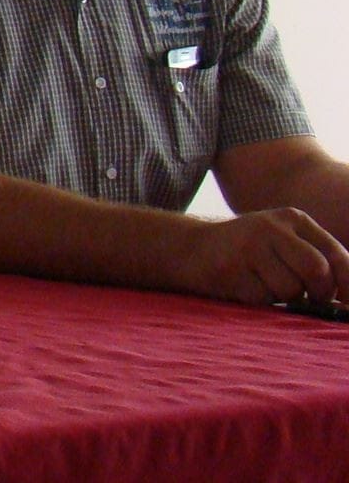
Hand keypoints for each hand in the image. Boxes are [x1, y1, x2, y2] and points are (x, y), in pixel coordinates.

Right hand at [183, 208, 348, 304]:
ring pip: (291, 289)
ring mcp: (248, 247)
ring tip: (265, 285)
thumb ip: (315, 258)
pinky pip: (263, 299)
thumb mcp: (283, 241)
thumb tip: (344, 295)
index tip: (345, 303)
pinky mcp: (229, 270)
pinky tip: (245, 286)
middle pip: (316, 270)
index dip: (348, 283)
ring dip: (283, 298)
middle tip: (306, 298)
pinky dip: (260, 301)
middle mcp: (271, 228)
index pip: (336, 254)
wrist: (190, 248)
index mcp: (293, 219)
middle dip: (317, 293)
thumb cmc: (247, 251)